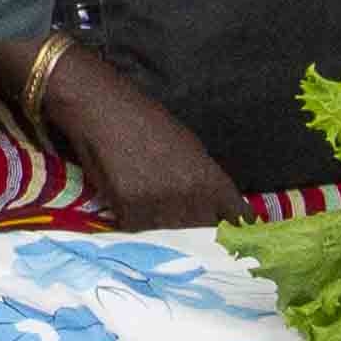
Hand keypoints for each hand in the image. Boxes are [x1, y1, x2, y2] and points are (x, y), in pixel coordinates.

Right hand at [29, 44, 236, 231]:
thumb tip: (215, 206)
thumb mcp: (190, 146)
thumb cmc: (147, 121)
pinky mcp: (129, 212)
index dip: (237, 225)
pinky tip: (124, 192)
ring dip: (160, 219)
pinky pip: (137, 226)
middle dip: (193, 221)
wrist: (103, 110)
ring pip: (167, 230)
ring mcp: (159, 207)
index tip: (233, 229)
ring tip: (144, 190)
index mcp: (210, 179)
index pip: (236, 217)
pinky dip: (131, 215)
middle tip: (174, 204)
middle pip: (200, 228)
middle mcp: (190, 198)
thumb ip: (205, 178)